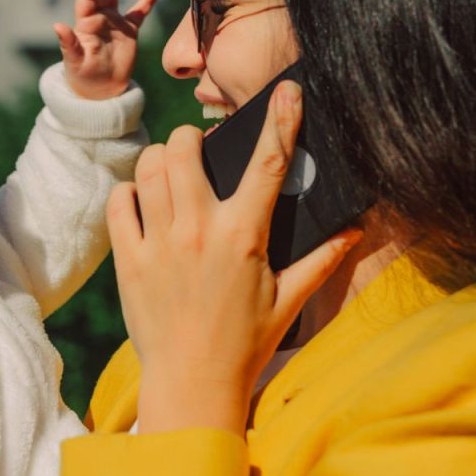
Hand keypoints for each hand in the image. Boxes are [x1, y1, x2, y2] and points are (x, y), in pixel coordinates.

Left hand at [54, 0, 158, 99]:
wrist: (102, 90)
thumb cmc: (83, 77)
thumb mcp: (75, 61)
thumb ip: (69, 44)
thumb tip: (57, 26)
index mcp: (84, 23)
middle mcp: (97, 18)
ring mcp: (113, 23)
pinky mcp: (128, 31)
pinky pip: (138, 13)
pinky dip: (146, 2)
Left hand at [106, 81, 361, 433]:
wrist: (193, 385)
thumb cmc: (245, 344)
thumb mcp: (289, 300)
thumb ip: (322, 259)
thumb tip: (356, 229)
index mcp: (244, 236)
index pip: (267, 164)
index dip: (281, 121)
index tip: (287, 91)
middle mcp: (199, 231)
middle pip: (186, 148)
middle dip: (193, 137)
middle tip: (199, 150)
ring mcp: (159, 243)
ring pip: (149, 166)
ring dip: (161, 159)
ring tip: (171, 173)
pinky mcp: (128, 260)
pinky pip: (118, 201)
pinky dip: (128, 192)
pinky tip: (141, 204)